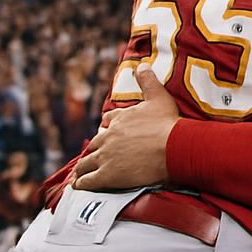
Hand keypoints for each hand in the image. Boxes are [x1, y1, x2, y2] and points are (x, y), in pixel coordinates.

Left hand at [73, 66, 179, 190]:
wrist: (173, 147)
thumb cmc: (167, 123)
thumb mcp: (159, 96)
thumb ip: (148, 80)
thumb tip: (141, 65)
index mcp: (119, 119)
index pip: (107, 122)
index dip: (106, 127)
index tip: (105, 132)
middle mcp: (109, 137)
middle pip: (95, 143)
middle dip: (92, 150)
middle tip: (90, 157)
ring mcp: (106, 157)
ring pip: (87, 163)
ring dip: (82, 168)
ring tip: (79, 174)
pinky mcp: (108, 175)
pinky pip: (88, 180)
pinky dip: (82, 183)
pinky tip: (78, 186)